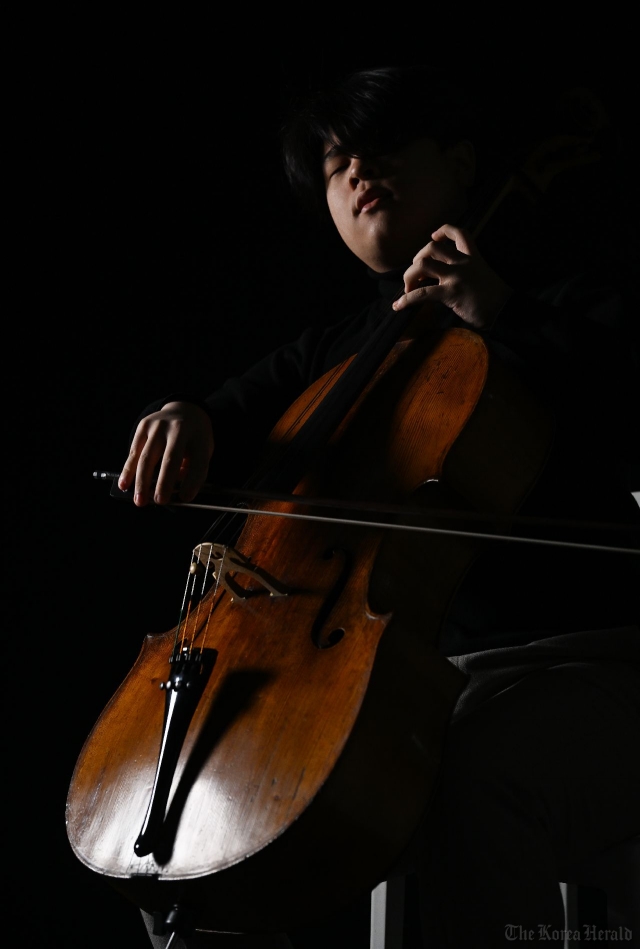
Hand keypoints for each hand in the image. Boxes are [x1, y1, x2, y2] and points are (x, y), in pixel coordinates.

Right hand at [118, 401, 214, 506]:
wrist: (185, 409)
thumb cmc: (195, 438)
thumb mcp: (204, 451)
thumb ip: (193, 470)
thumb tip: (175, 493)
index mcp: (199, 437)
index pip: (198, 462)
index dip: (192, 482)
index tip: (185, 498)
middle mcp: (179, 429)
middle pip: (170, 458)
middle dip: (164, 482)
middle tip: (160, 501)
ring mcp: (159, 426)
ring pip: (147, 457)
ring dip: (142, 482)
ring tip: (140, 500)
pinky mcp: (144, 426)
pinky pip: (134, 452)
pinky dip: (128, 470)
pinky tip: (124, 484)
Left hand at [392, 224, 511, 328]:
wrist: (506, 311)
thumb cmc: (496, 299)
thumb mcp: (483, 277)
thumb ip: (468, 273)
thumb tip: (446, 281)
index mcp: (473, 257)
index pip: (459, 233)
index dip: (443, 230)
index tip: (434, 236)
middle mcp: (463, 263)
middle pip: (431, 247)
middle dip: (417, 259)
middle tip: (415, 275)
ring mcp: (456, 277)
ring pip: (422, 265)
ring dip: (409, 275)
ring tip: (408, 287)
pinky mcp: (451, 293)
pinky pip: (422, 293)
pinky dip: (406, 299)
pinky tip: (398, 306)